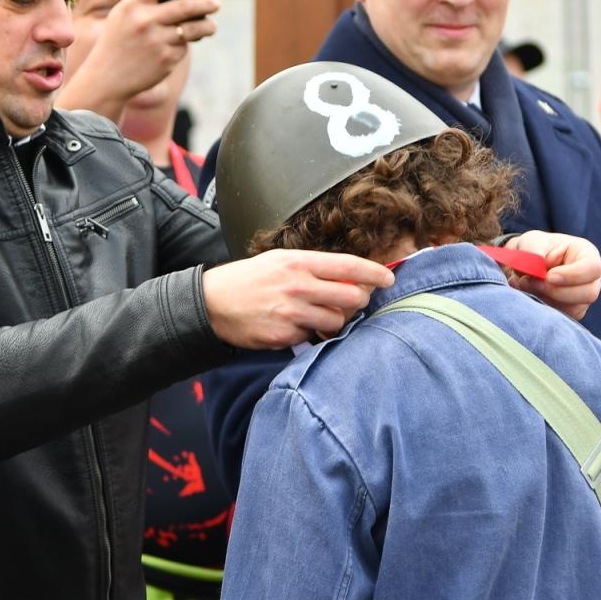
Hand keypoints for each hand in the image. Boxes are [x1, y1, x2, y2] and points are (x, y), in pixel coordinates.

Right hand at [56, 0, 218, 120]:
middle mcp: (145, 21)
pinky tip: (176, 48)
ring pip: (193, 28)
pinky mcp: (166, 60)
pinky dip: (184, 46)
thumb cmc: (117, 41)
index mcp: (131, 5)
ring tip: (211, 26)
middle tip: (215, 3)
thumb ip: (145, 1)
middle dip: (206, 3)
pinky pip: (183, 47)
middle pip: (185, 5)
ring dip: (207, 26)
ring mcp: (157, 41)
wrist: (107, 78)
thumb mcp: (122, 15)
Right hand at [202, 249, 393, 349]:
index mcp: (298, 262)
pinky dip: (310, 334)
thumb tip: (349, 277)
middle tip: (354, 301)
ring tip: (319, 314)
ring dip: (335, 320)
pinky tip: (295, 326)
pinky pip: (312, 337)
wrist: (212, 303)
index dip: (374, 273)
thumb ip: (313, 268)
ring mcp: (291, 313)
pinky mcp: (284, 336)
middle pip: (351, 297)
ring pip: (336, 322)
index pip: (348, 266)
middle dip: (358, 301)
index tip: (388, 278)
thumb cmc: (249, 279)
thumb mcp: (279, 261)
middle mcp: (297, 286)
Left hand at [503, 230, 600, 320]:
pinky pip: (561, 318)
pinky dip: (542, 309)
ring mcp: (582, 298)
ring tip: (525, 285)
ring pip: (573, 309)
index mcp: (586, 255)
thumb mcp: (530, 241)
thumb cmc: (533, 250)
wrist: (523, 266)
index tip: (549, 276)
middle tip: (530, 282)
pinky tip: (529, 296)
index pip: (592, 268)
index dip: (572, 275)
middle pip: (589, 293)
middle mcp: (590, 279)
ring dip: (545, 300)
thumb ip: (533, 250)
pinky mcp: (570, 312)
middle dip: (556, 291)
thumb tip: (536, 266)